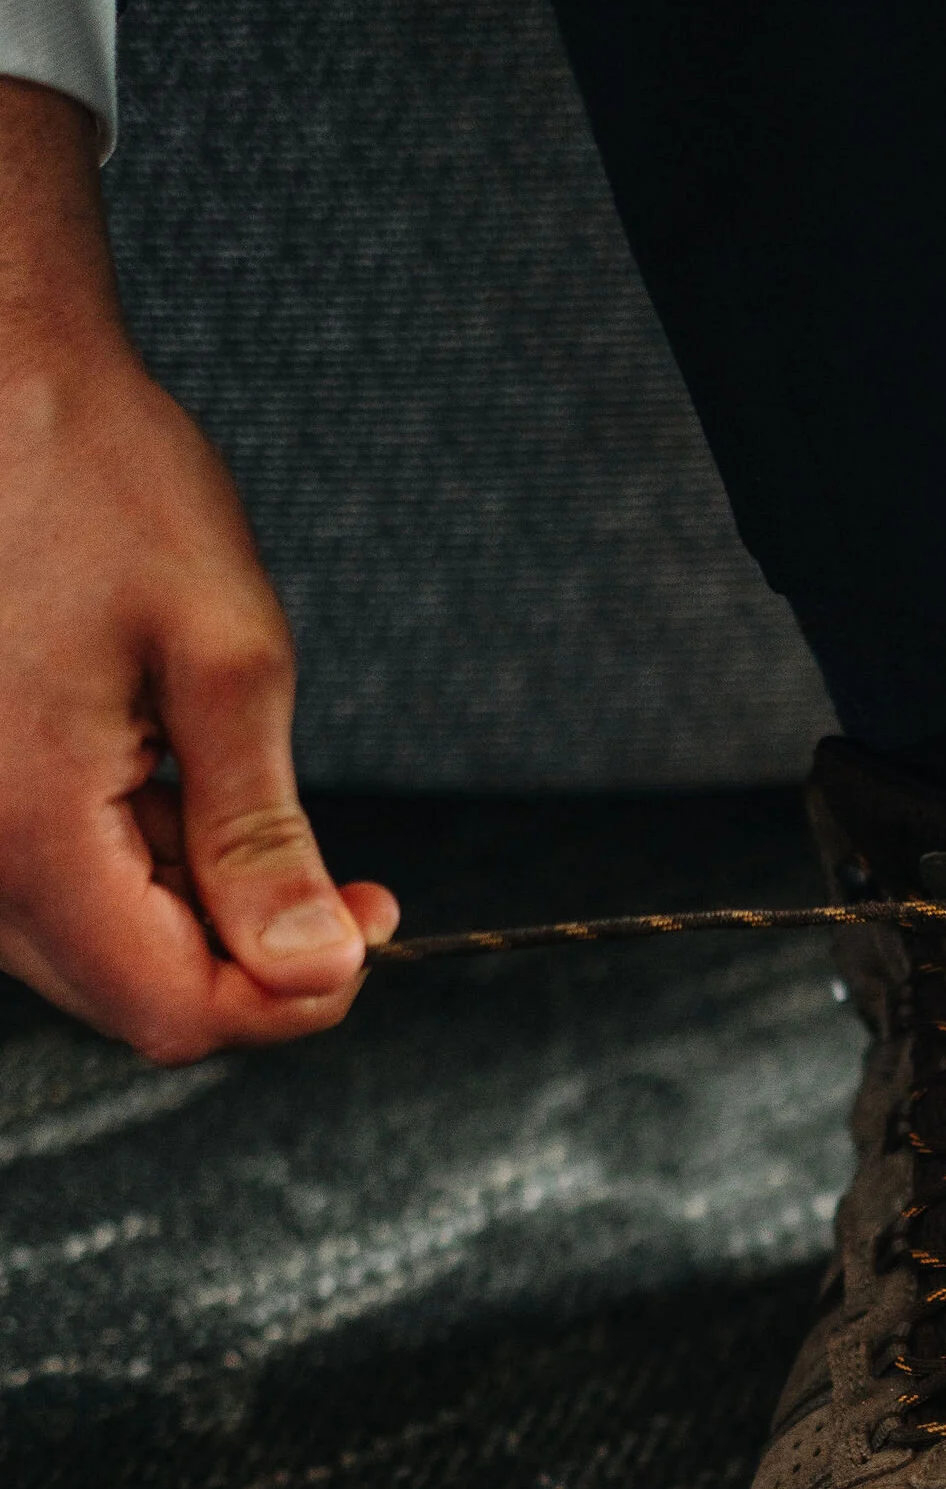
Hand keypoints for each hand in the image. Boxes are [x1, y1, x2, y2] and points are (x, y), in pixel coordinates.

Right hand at [0, 81, 395, 1063]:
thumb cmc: (92, 475)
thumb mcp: (224, 656)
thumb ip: (263, 835)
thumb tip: (318, 964)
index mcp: (22, 828)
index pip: (173, 1013)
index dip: (290, 1001)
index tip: (367, 932)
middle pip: (130, 999)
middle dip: (251, 961)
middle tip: (349, 886)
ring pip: (88, 953)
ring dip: (191, 912)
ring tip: (244, 798)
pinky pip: (46, 888)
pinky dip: (128, 865)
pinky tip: (171, 781)